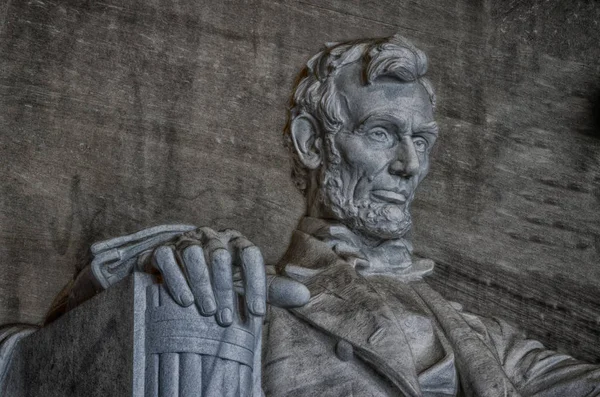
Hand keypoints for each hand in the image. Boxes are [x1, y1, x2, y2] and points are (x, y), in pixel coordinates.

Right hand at [146, 227, 308, 395]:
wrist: (178, 269)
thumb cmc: (219, 279)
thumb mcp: (245, 284)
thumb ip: (273, 290)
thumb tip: (306, 297)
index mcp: (235, 242)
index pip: (251, 254)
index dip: (256, 283)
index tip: (256, 312)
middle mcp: (212, 237)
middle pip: (221, 256)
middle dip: (226, 289)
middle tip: (227, 319)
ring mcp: (186, 241)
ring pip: (194, 254)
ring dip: (202, 284)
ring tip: (207, 311)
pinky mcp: (162, 250)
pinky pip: (168, 258)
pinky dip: (176, 279)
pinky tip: (185, 300)